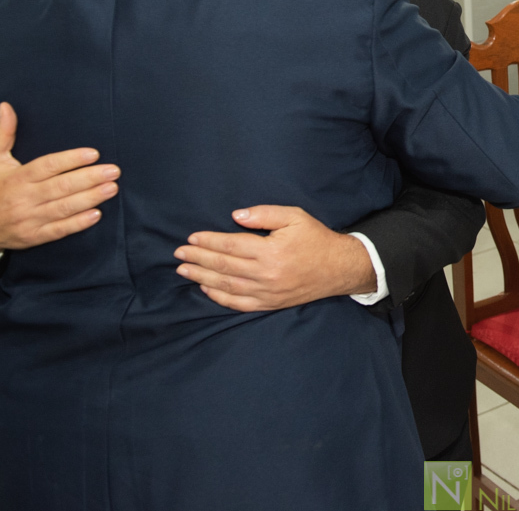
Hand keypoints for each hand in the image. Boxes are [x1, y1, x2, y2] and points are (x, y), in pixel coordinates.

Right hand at [0, 102, 119, 258]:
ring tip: (112, 188)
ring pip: (64, 208)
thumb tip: (6, 106)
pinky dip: (78, 224)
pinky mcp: (34, 236)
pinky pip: (58, 230)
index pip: (47, 166)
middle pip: (61, 187)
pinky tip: (97, 214)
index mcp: (16, 178)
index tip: (93, 153)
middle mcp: (23, 199)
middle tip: (113, 171)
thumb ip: (3, 133)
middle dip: (89, 178)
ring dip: (90, 198)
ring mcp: (29, 219)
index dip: (71, 160)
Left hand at [176, 205, 376, 311]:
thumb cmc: (316, 239)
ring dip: (202, 278)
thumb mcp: (295, 217)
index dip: (208, 241)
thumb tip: (235, 216)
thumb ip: (265, 214)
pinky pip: (239, 303)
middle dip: (198, 258)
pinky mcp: (270, 304)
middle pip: (223, 266)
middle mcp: (267, 274)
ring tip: (184, 270)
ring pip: (226, 286)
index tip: (192, 237)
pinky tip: (206, 289)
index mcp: (271, 251)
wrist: (339, 268)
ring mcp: (267, 292)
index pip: (231, 246)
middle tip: (179, 253)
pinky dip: (219, 297)